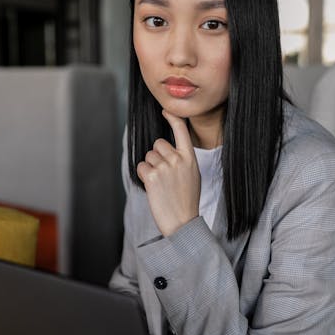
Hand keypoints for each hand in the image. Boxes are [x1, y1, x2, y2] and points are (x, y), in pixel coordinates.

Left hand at [137, 110, 200, 236]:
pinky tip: (153, 187)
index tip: (166, 111)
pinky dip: (143, 176)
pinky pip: (141, 166)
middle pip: (157, 144)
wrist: (183, 222)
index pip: (181, 131)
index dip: (173, 118)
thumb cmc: (187, 201)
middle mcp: (178, 159)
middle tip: (164, 175)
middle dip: (157, 156)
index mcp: (190, 158)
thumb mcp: (192, 175)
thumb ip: (182, 160)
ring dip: (150, 168)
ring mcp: (164, 167)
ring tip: (161, 184)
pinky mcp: (151, 176)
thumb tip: (167, 150)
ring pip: (148, 156)